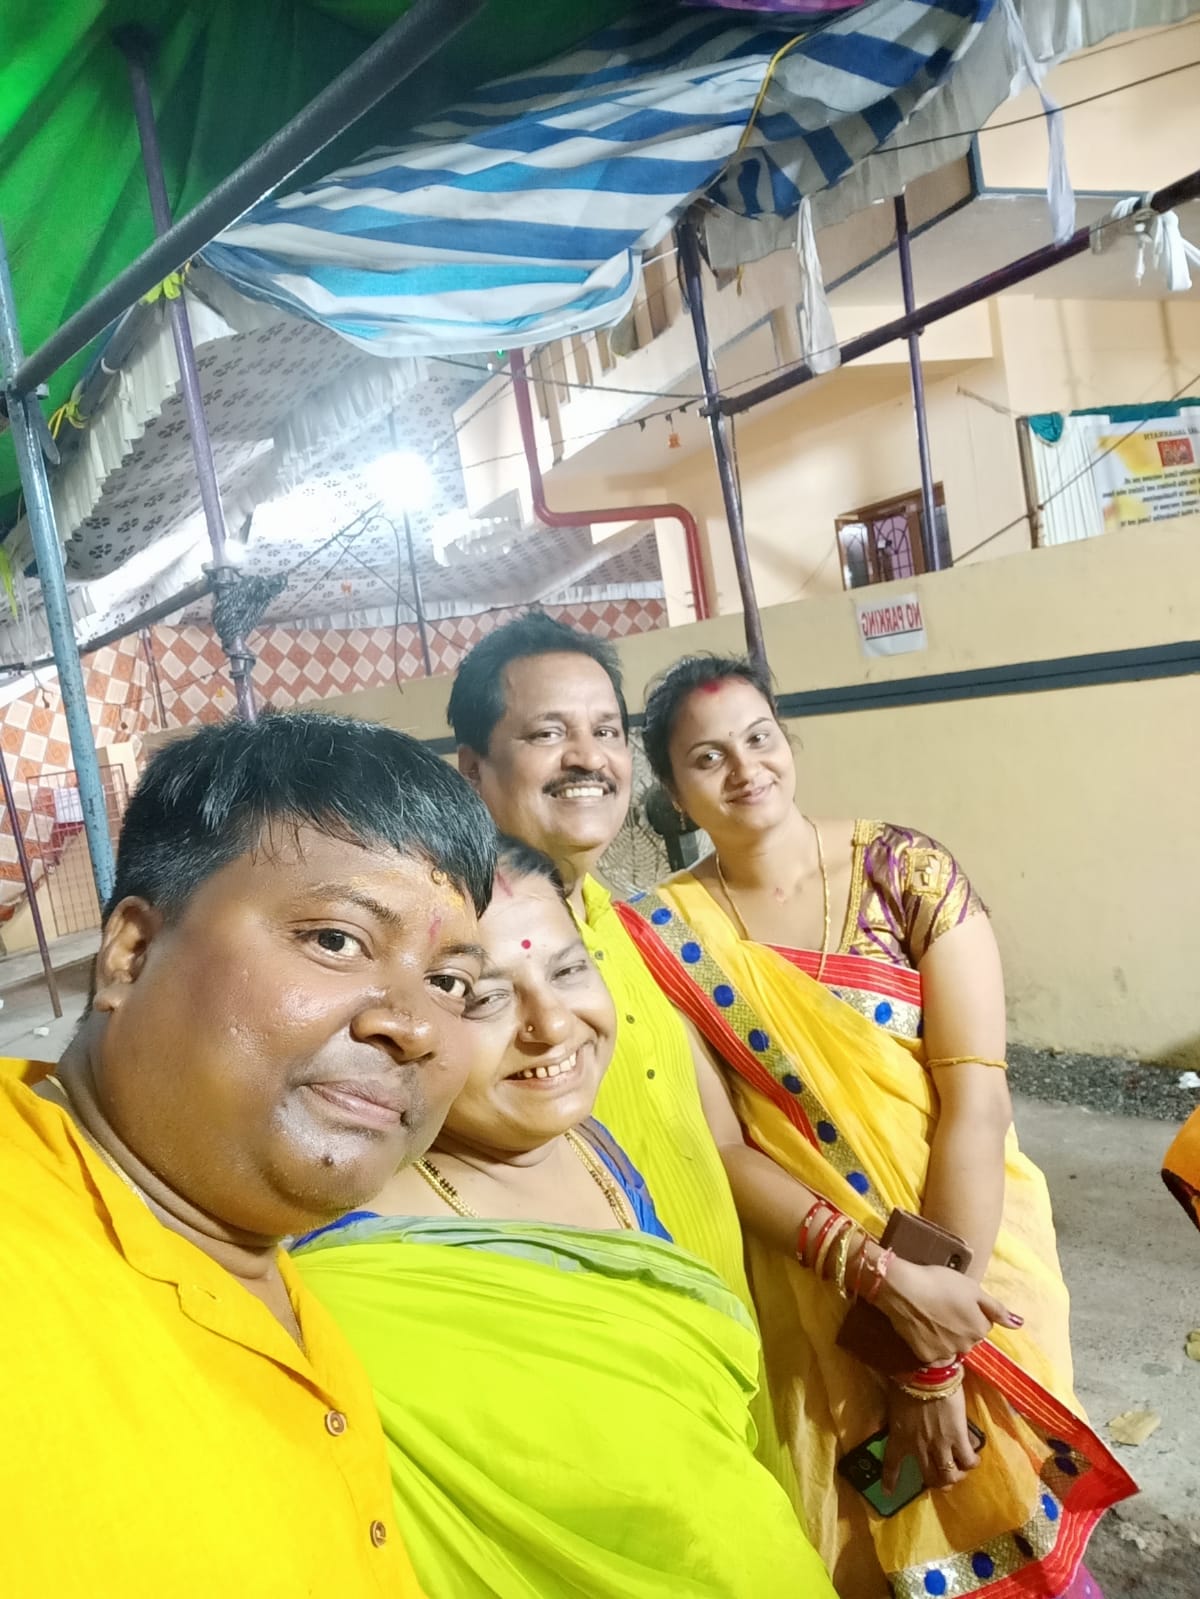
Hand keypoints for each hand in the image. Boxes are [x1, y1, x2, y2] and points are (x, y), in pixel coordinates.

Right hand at [875, 1256, 1021, 1365]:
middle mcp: (967, 1347)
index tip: (956, 1300)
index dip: (970, 1311)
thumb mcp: (972, 1288)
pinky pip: (932, 1353)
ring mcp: (946, 1354)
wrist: (902, 1288)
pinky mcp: (926, 1357)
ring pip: (950, 1346)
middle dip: (959, 1326)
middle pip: (968, 1338)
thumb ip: (996, 1309)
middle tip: (942, 1307)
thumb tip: (1019, 1324)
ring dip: (944, 1336)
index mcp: (980, 1329)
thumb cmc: (939, 1282)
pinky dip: (928, 1343)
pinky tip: (920, 1327)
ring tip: (929, 1315)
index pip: (983, 1325)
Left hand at [882, 1385, 979, 1493]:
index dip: (890, 1481)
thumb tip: (893, 1420)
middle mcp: (919, 1447)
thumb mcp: (893, 1403)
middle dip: (936, 1482)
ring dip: (955, 1476)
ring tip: (960, 1470)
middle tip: (942, 1478)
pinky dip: (971, 1463)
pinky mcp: (958, 1438)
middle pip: (929, 1477)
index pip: (891, 1465)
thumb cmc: (905, 1381)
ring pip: (949, 1475)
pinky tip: (974, 1459)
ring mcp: (940, 1444)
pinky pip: (967, 1460)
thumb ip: (895, 1418)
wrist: (926, 1373)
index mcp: (899, 1437)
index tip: (888, 1492)